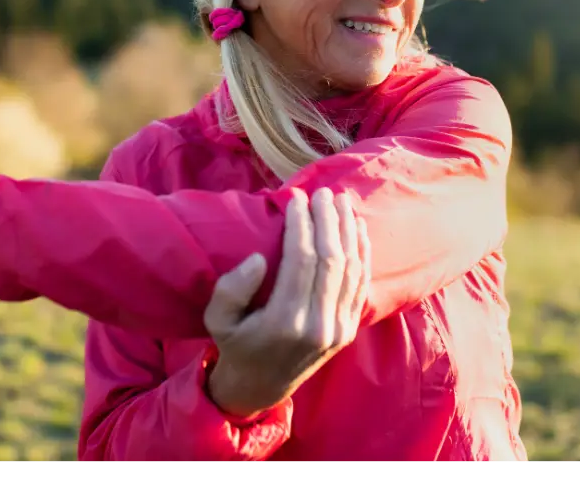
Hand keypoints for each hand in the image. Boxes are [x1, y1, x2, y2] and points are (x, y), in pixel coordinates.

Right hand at [203, 186, 370, 419]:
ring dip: (348, 230)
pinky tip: (357, 228)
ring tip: (341, 201)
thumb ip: (232, 289)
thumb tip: (260, 259)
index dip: (300, 224)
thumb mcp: (217, 319)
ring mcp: (338, 328)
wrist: (261, 387)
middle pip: (331, 259)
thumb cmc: (235, 344)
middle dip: (327, 220)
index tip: (295, 197)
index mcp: (285, 321)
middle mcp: (318, 324)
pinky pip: (361, 284)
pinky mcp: (349, 329)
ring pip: (351, 268)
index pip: (301, 259)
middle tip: (321, 192)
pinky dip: (362, 253)